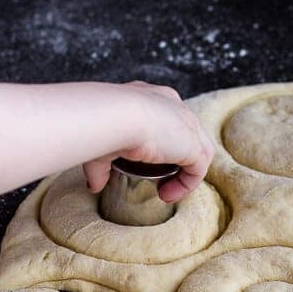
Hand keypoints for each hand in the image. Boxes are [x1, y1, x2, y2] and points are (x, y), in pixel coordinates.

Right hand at [83, 83, 213, 201]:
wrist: (115, 115)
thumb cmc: (102, 124)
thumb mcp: (99, 145)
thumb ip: (101, 165)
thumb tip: (94, 184)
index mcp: (151, 97)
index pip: (163, 118)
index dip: (158, 141)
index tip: (143, 162)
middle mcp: (173, 105)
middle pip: (184, 133)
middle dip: (174, 156)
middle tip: (157, 177)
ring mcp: (188, 123)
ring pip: (196, 150)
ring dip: (182, 174)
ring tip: (163, 190)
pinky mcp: (195, 144)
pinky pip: (198, 169)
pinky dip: (186, 184)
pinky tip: (167, 194)